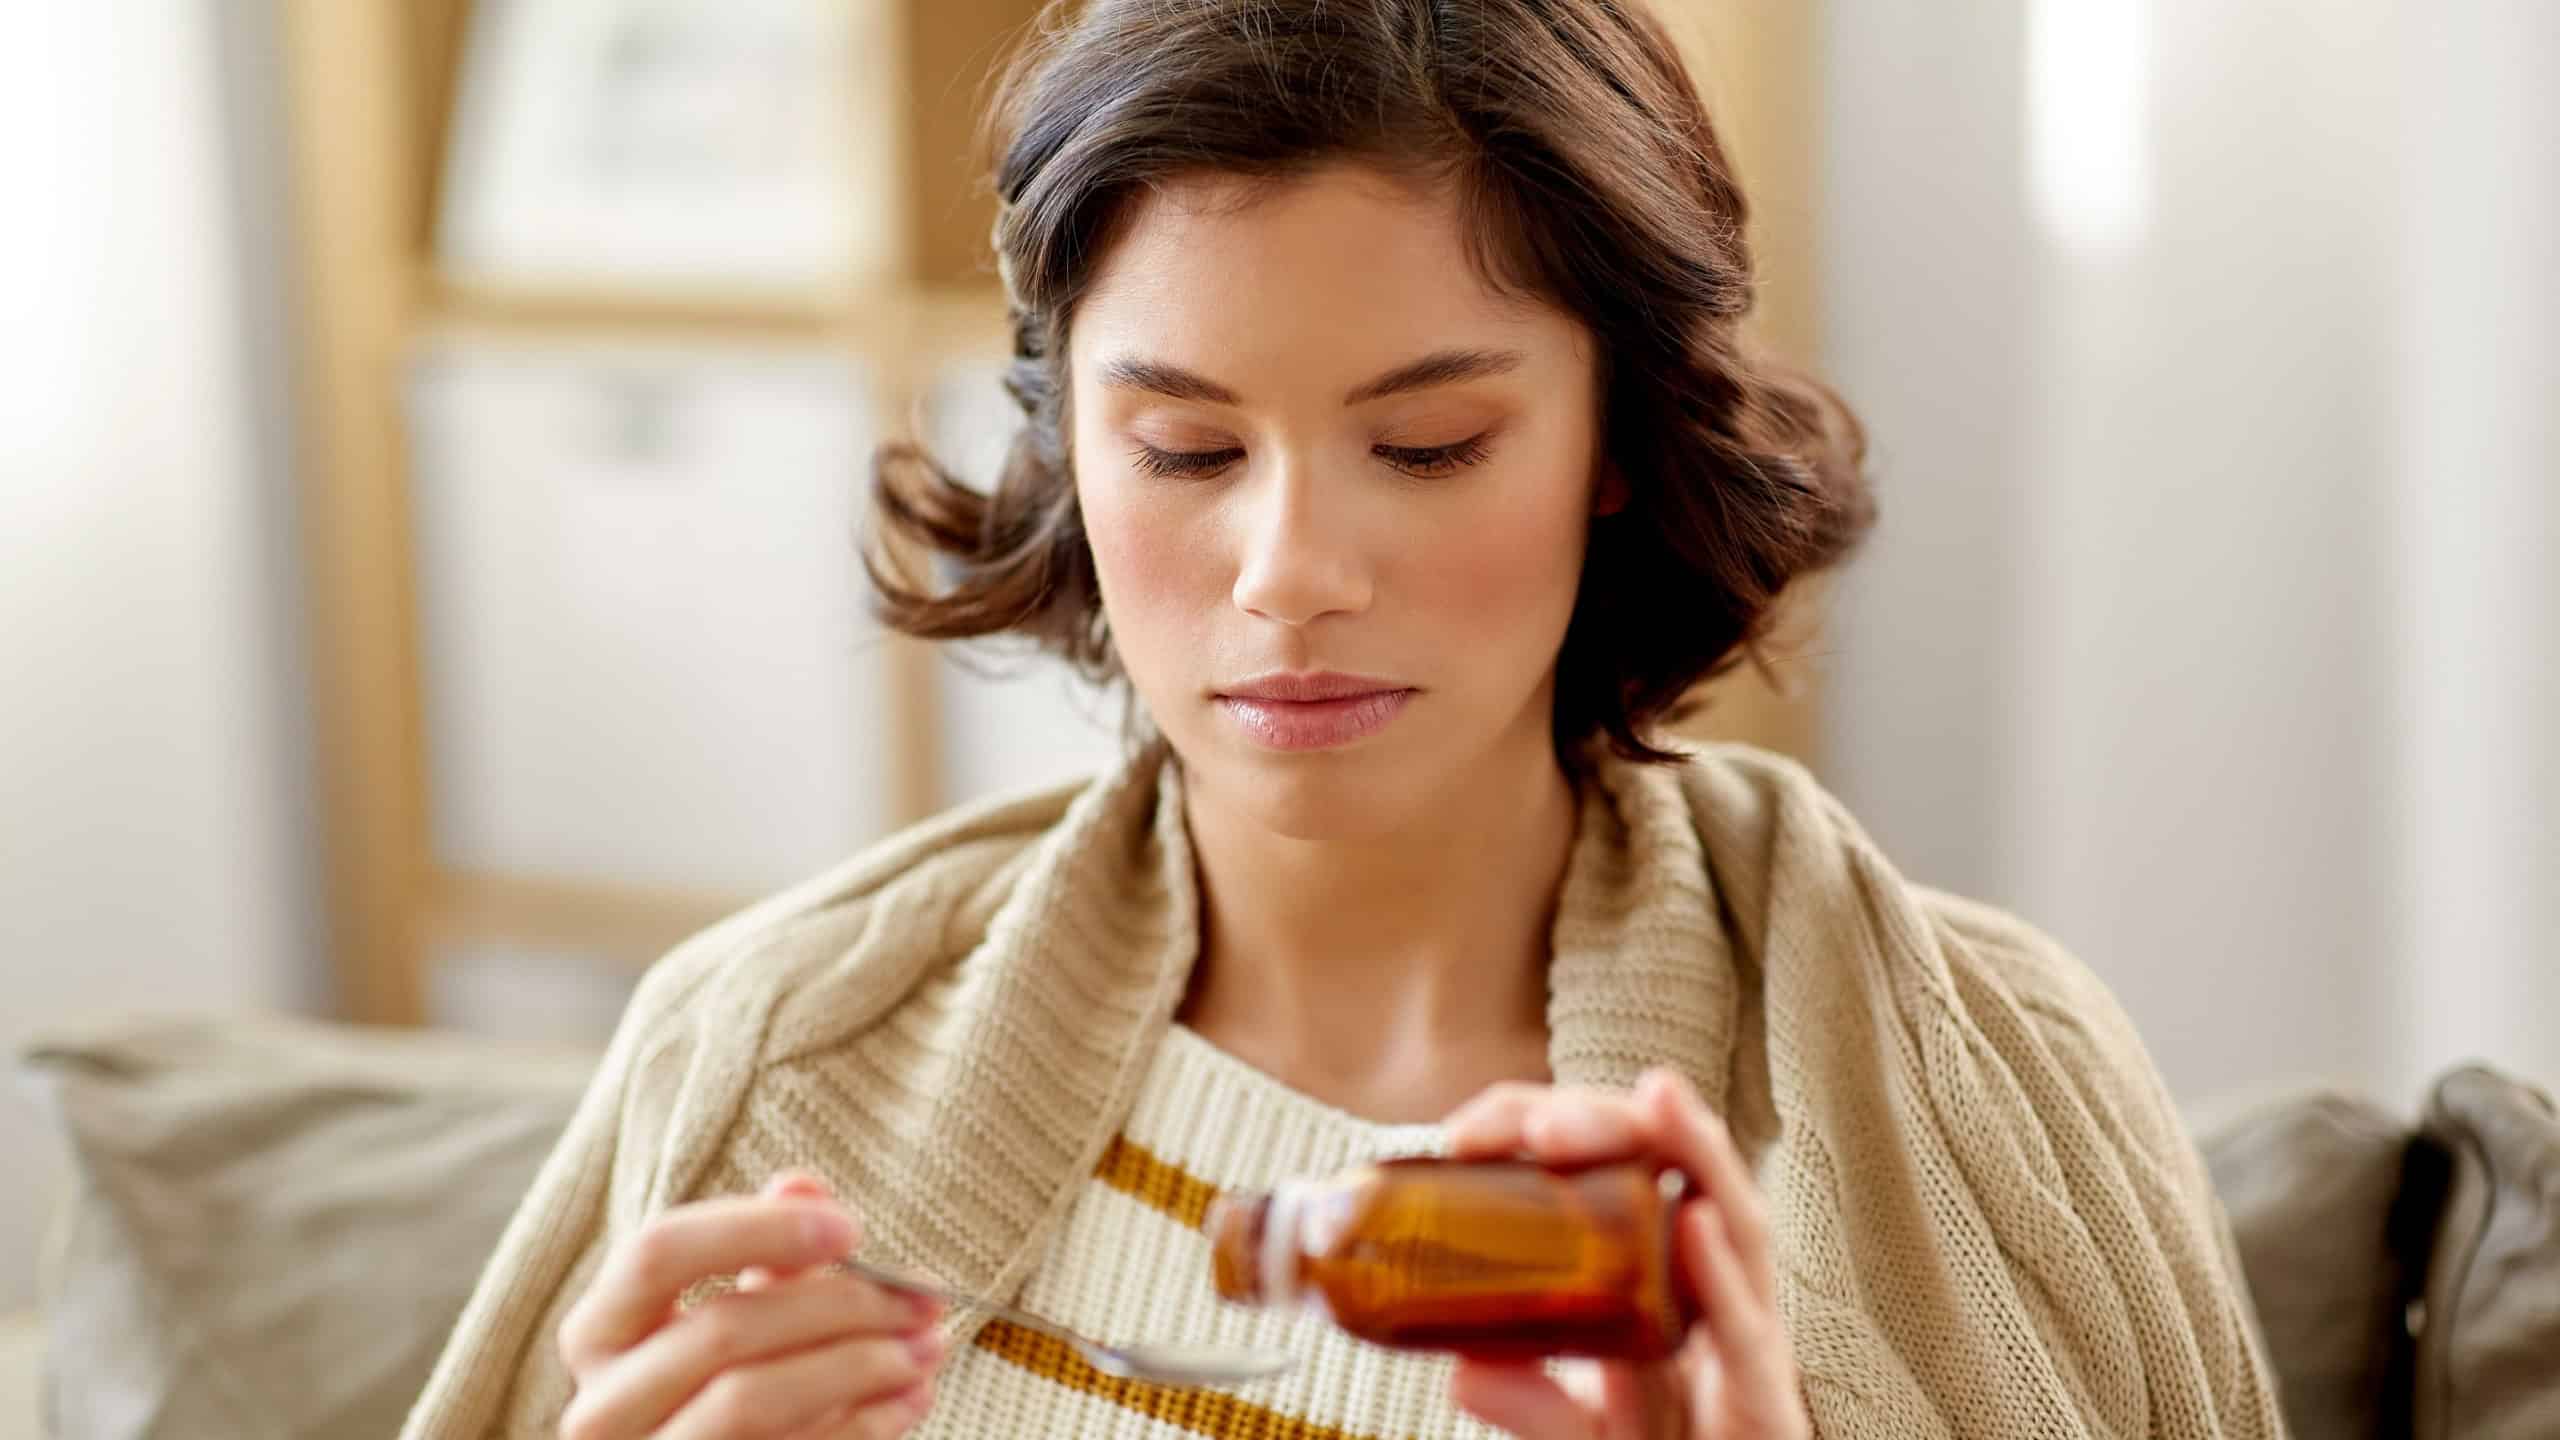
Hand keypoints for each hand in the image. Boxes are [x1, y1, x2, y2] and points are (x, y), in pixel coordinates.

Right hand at [556, 1171, 947, 1438]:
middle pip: (721, 1331)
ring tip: (927, 1348)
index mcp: (600, 1330)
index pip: (658, 1253)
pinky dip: (860, 1425)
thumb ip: (762, 1246)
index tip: (850, 1229)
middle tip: (921, 1299)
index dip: (756, 1232)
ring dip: (859, 1367)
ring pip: (750, 1400)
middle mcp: (601, 1405)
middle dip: (838, 1306)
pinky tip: (908, 1398)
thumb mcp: (740, 1309)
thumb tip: (800, 1187)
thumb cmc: (728, 1380)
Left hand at [1441, 1069, 1809, 1439]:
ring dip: (1698, 1154)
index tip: (1466, 1139)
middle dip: (1619, 1125)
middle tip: (1548, 1121)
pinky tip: (1694, 1220)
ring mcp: (1748, 1339)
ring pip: (1737, 1226)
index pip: (1607, 1172)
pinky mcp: (1767, 1400)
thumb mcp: (1582, 1431)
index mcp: (1656, 1281)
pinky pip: (1748, 1333)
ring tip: (1657, 1097)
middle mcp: (1709, 1292)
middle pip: (1675, 1176)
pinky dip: (1723, 1276)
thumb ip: (1533, 1404)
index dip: (1544, 1135)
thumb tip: (1464, 1376)